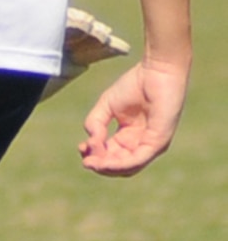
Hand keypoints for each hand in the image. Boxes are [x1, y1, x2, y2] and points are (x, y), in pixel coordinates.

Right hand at [79, 59, 187, 176]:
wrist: (156, 71)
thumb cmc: (135, 84)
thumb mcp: (106, 106)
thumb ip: (95, 124)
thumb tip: (91, 143)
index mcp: (130, 136)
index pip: (112, 155)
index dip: (95, 155)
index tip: (81, 147)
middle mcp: (141, 143)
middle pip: (119, 166)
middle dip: (100, 166)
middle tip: (86, 161)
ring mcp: (152, 144)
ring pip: (129, 168)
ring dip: (109, 169)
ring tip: (92, 163)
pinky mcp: (159, 142)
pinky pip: (138, 160)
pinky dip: (121, 164)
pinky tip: (106, 161)